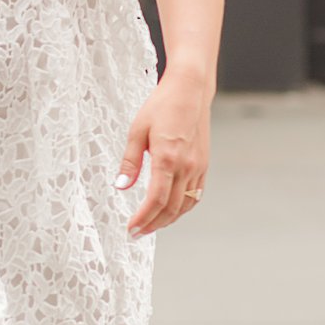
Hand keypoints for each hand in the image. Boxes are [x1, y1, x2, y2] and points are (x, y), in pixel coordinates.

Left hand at [117, 70, 210, 237]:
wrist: (190, 90)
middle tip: (136, 234)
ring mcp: (198, 167)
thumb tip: (121, 187)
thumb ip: (130, 162)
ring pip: (184, 205)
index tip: (131, 229)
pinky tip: (170, 211)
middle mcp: (187, 166)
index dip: (143, 218)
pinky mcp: (204, 165)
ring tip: (150, 226)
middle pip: (170, 208)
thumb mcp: (137, 131)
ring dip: (167, 220)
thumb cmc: (161, 106)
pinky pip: (195, 195)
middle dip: (152, 224)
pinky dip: (182, 208)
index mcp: (168, 158)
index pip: (155, 200)